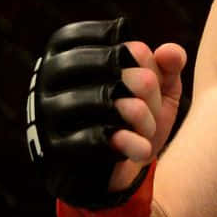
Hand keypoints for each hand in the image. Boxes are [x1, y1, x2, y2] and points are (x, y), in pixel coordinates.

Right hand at [26, 18, 187, 207]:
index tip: (145, 74)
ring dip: (144, 118)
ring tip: (146, 128)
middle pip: (121, 66)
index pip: (125, 43)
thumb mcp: (157, 88)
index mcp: (65, 50)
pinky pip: (107, 137)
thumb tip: (168, 52)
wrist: (107, 172)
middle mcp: (48, 74)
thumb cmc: (130, 117)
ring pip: (118, 101)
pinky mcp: (55, 146)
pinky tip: (140, 148)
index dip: (144, 60)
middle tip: (149, 106)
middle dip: (148, 87)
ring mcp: (48, 110)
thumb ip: (168, 64)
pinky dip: (134, 144)